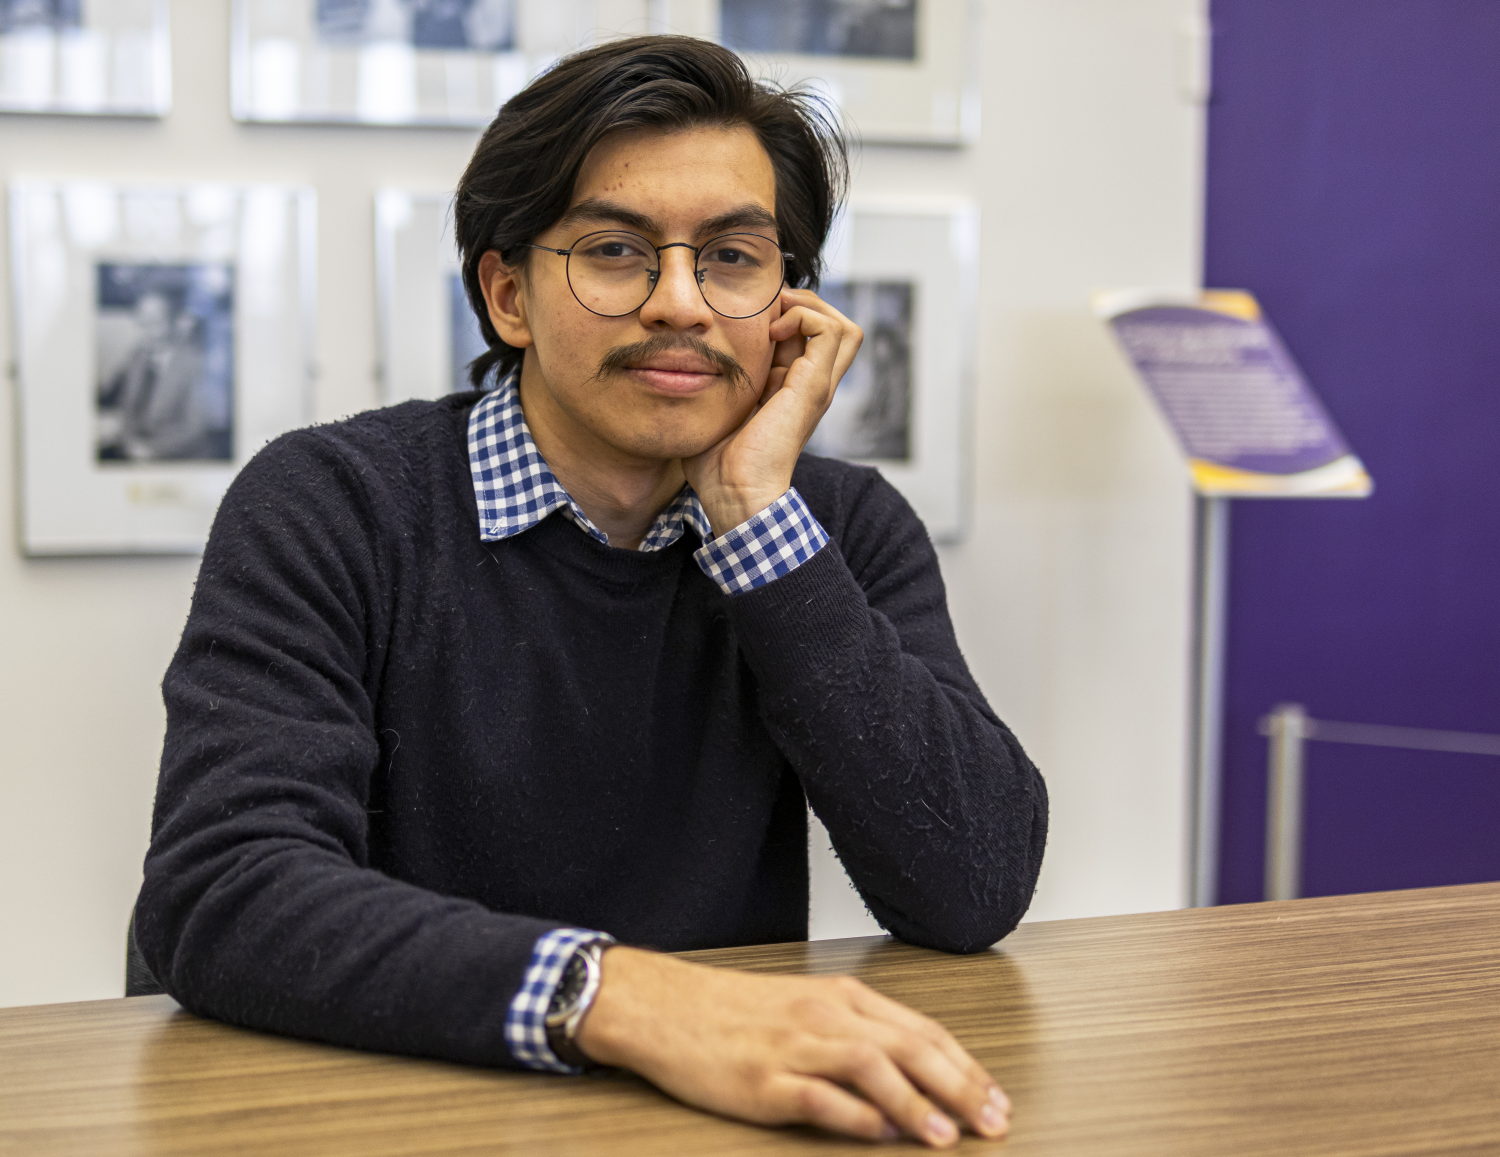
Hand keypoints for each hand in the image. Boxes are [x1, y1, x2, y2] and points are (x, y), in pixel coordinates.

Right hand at [574, 946, 1010, 1147]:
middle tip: (992, 1122)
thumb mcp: (806, 1008)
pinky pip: (819, 1098)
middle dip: (959, 1086)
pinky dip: (855, 1117)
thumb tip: (913, 1084)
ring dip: (915, 1101)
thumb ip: (858, 1037)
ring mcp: (794, 1048)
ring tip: (945, 1135)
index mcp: (841, 997)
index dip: (964, 1065)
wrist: (666, 1007)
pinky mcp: (764, 1081)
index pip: (921, 1030)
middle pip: (908, 1046)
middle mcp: (825, 1017)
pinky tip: (880, 1135)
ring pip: (871, 1067)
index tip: (995, 1097)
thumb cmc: (735, 1012)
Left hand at [683, 288, 862, 534]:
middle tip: (767, 310)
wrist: (734, 493)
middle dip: (803, 305)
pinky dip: (804, 317)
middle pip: (834, 329)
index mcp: (789, 391)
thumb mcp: (714, 411)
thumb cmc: (717, 465)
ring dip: (808, 307)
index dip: (783, 316)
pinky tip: (772, 332)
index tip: (749, 315)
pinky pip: (831, 331)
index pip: (805, 338)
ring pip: (841, 326)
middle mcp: (809, 386)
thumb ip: (710, 387)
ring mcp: (816, 386)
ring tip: (774, 317)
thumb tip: (683, 364)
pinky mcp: (813, 386)